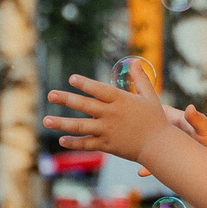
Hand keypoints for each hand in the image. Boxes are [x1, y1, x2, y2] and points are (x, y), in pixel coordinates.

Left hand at [45, 74, 173, 163]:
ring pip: (80, 126)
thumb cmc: (156, 120)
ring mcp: (108, 131)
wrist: (160, 146)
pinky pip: (87, 144)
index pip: (99, 90)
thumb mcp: (150, 96)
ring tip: (46, 120)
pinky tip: (61, 139)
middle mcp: (112, 114)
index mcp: (121, 100)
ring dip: (61, 123)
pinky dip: (74, 142)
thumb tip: (134, 61)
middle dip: (66, 99)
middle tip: (50, 94)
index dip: (85, 84)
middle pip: (85, 105)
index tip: (71, 79)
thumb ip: (140, 79)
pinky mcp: (107, 145)